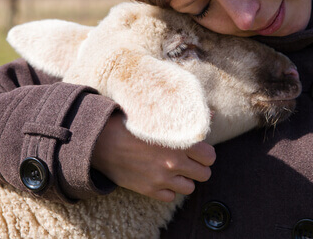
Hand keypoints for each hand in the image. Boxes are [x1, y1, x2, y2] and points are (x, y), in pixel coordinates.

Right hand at [92, 112, 215, 201]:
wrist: (101, 140)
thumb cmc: (130, 122)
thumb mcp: (159, 115)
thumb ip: (187, 118)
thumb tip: (211, 115)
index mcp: (180, 142)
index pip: (210, 157)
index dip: (205, 154)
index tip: (198, 151)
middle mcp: (174, 162)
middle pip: (204, 174)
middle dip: (198, 168)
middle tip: (188, 161)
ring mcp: (162, 178)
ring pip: (189, 188)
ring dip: (184, 179)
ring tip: (174, 170)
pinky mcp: (149, 190)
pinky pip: (170, 197)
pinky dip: (168, 189)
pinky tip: (160, 177)